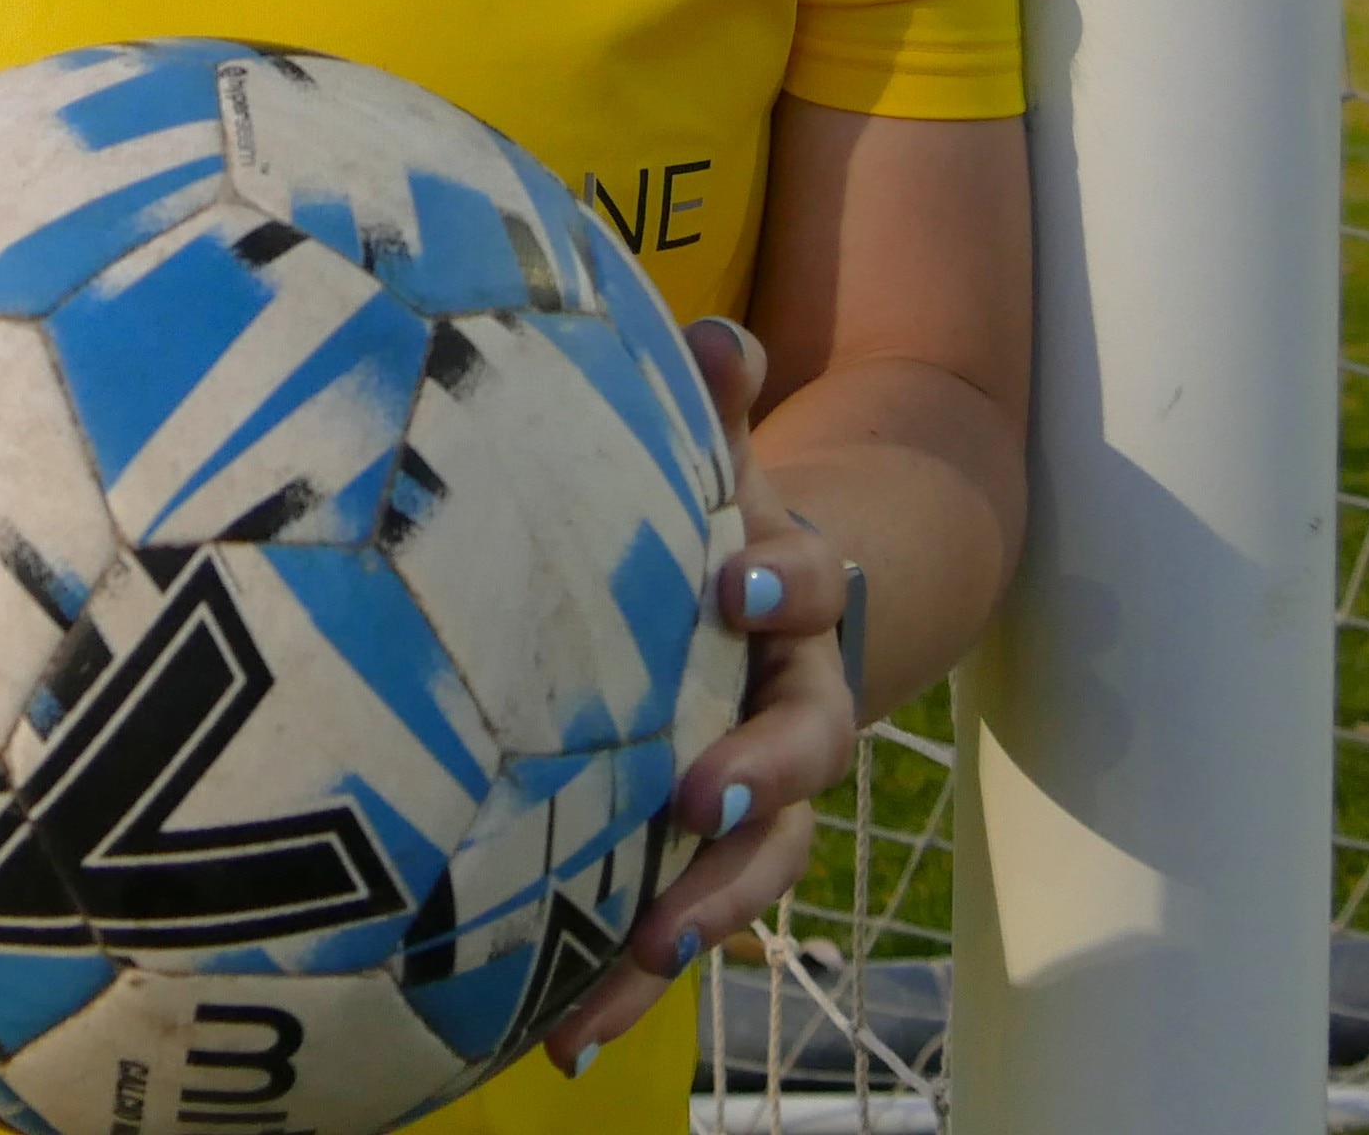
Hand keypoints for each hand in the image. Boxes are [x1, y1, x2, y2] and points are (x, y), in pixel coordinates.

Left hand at [541, 317, 859, 1079]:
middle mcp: (792, 706)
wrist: (768, 618)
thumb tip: (716, 330)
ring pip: (754, 866)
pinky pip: (674, 928)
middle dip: (756, 778)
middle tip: (698, 794)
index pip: (807, 583)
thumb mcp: (717, 463)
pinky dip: (627, 985)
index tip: (735, 580)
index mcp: (790, 599)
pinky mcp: (701, 861)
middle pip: (802, 751)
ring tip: (640, 949)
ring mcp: (756, 797)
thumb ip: (716, 406)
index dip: (784, 580)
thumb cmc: (712, 528)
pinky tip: (561, 1038)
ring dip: (701, 906)